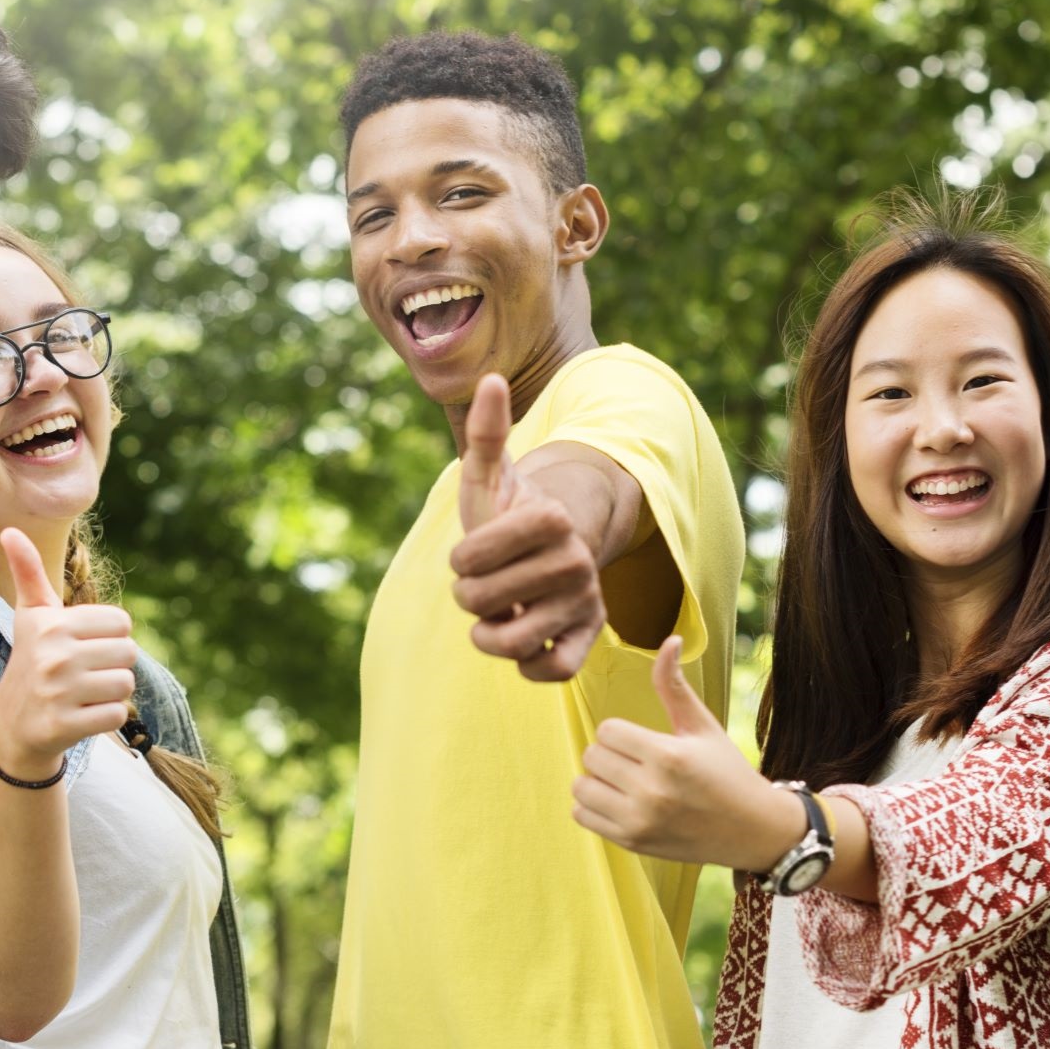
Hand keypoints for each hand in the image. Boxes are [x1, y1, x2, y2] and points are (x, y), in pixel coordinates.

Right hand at [0, 527, 139, 777]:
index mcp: (52, 624)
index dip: (109, 636)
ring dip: (111, 692)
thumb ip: (28, 573)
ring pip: (126, 684)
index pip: (122, 622)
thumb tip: (9, 530)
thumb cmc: (32, 660)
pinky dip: (106, 717)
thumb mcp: (30, 615)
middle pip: (129, 653)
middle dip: (113, 665)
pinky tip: (82, 714)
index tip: (83, 646)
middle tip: (84, 673)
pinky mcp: (64, 725)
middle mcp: (54, 655)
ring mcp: (58, 692)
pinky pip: (117, 715)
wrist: (13, 725)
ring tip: (84, 693)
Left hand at [452, 374, 605, 681]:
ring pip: (512, 641)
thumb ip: (486, 432)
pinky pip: (553, 671)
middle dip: (468, 599)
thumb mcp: (489, 475)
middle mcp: (576, 560)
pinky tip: (519, 647)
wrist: (548, 554)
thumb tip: (489, 377)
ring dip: (488, 637)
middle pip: (483, 600)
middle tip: (481, 589)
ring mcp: (584, 601)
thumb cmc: (507, 514)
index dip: (460, 560)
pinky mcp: (588, 639)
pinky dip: (527, 667)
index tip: (470, 555)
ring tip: (492, 621)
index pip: (473, 555)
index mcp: (551, 517)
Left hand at [571, 636, 800, 869]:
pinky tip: (620, 802)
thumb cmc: (727, 772)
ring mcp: (639, 821)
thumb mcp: (702, 726)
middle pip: (593, 756)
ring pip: (581, 786)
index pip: (608, 731)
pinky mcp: (632, 842)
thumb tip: (669, 639)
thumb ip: (674, 686)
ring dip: (597, 780)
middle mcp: (651, 791)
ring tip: (625, 781)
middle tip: (637, 762)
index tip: (643, 741)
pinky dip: (593, 806)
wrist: (751, 830)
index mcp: (668, 756)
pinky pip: (582, 815)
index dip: (623, 732)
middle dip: (611, 754)